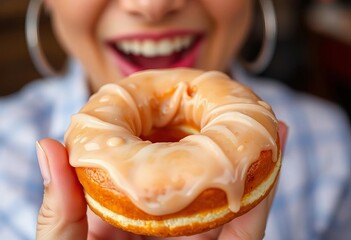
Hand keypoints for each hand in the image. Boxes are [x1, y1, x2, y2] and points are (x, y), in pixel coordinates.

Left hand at [36, 122, 287, 239]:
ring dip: (250, 156)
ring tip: (263, 119)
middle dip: (214, 139)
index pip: (152, 169)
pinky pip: (249, 223)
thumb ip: (61, 205)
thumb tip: (46, 144)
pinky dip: (263, 188)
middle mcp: (171, 226)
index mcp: (133, 218)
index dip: (164, 134)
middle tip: (229, 101)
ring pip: (230, 193)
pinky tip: (274, 150)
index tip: (175, 100)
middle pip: (197, 176)